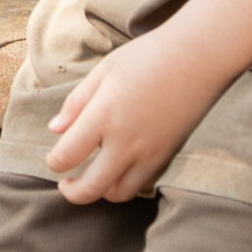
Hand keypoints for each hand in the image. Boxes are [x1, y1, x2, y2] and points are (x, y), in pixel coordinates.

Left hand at [44, 29, 213, 206]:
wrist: (199, 57)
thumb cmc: (147, 57)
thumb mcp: (104, 71)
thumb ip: (76, 102)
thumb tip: (54, 130)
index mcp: (103, 116)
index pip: (66, 156)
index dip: (54, 162)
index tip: (53, 158)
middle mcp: (125, 142)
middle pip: (90, 189)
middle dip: (72, 193)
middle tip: (67, 183)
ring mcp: (149, 153)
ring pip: (118, 194)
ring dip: (100, 191)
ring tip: (93, 176)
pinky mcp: (168, 156)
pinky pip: (142, 185)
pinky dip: (126, 184)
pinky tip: (120, 168)